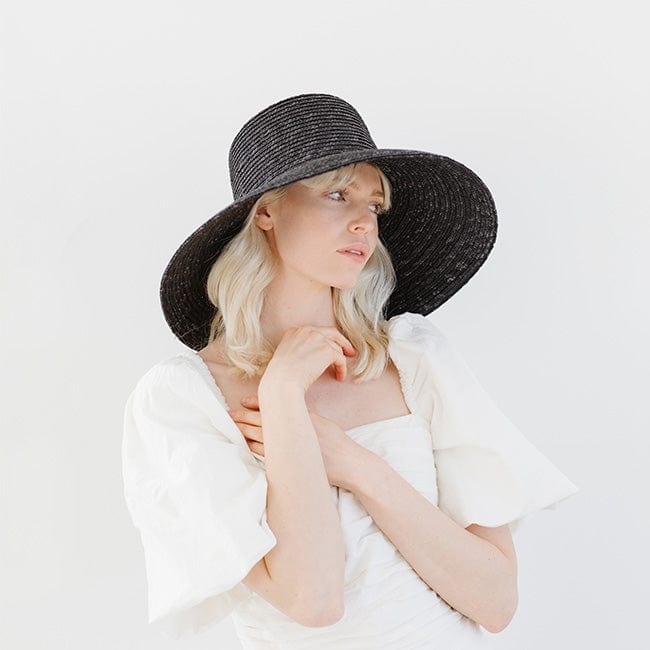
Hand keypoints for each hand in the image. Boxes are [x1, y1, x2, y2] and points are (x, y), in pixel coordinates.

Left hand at [228, 395, 365, 491]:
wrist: (348, 464)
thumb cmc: (337, 442)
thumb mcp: (321, 422)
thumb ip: (304, 416)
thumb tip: (289, 410)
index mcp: (301, 419)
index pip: (274, 409)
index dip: (257, 404)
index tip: (243, 400)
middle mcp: (294, 433)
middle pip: (263, 424)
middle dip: (245, 418)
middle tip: (230, 413)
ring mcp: (290, 450)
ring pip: (262, 439)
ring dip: (246, 433)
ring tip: (233, 428)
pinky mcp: (290, 465)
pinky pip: (267, 456)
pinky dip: (255, 449)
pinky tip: (246, 445)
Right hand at [261, 326, 356, 392]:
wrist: (282, 382)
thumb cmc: (280, 376)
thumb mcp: (286, 355)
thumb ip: (299, 349)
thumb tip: (313, 354)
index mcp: (295, 331)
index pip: (317, 332)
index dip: (326, 340)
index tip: (331, 347)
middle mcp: (307, 331)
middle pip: (332, 333)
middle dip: (342, 342)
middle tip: (349, 352)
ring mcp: (318, 339)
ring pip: (337, 348)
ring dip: (340, 361)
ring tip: (339, 372)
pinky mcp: (327, 350)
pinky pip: (340, 359)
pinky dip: (342, 369)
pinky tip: (339, 377)